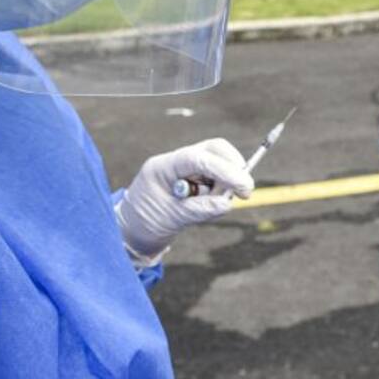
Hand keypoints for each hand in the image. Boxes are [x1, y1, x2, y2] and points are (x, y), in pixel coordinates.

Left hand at [115, 138, 254, 256]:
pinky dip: (220, 193)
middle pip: (214, 150)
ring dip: (225, 185)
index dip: (224, 170)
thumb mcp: (170, 219)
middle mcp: (176, 161)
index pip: (198, 159)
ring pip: (220, 163)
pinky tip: (205, 208)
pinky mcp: (195, 177)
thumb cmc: (146, 222)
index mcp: (163, 167)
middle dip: (233, 168)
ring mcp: (187, 168)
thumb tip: (227, 203)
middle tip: (244, 192)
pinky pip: (218, 179)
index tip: (243, 188)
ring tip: (208, 210)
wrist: (134, 229)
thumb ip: (198, 210)